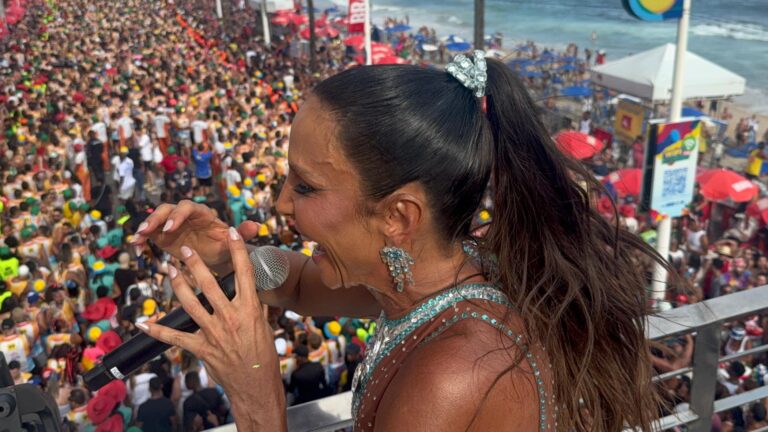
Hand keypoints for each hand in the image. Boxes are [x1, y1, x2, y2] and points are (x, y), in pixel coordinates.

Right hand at [132, 200, 260, 273]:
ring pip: (156, 220)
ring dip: (146, 227)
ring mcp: (172, 225)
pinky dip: (142, 240)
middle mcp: (185, 216)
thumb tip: (256, 226)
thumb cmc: (226, 246)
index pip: (188, 208)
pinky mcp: (163, 236)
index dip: (178, 215)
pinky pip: (150, 234)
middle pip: (167, 209)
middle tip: (148, 231)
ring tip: (137, 239)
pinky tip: (137, 250)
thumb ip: (242, 234)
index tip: (171, 228)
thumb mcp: (233, 242)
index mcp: (203, 214)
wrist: (217, 256)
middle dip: (157, 218)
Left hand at [138, 227, 285, 430]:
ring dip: (176, 285)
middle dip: (195, 263)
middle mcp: (230, 317)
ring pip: (190, 303)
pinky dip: (156, 330)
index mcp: (248, 308)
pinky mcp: (200, 348)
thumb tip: (252, 288)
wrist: (256, 384)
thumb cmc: (263, 355)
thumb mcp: (263, 325)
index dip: (237, 249)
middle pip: (209, 283)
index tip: (230, 232)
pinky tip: (143, 322)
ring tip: (168, 270)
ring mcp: (213, 332)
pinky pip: (174, 338)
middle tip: (184, 249)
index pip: (243, 272)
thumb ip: (254, 305)